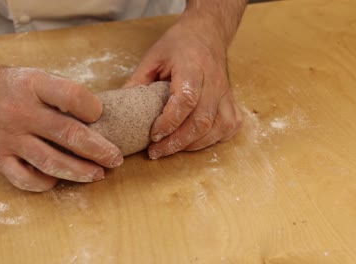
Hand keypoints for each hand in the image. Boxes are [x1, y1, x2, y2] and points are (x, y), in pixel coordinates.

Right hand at [0, 61, 122, 191]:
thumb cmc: (1, 83)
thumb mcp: (30, 76)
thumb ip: (57, 94)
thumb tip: (93, 116)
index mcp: (33, 85)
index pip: (72, 96)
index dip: (93, 108)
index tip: (101, 116)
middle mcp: (21, 112)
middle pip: (68, 134)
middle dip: (98, 150)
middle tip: (115, 158)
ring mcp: (8, 137)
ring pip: (51, 161)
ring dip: (79, 171)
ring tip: (97, 175)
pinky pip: (24, 178)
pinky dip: (44, 183)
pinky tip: (57, 181)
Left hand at [125, 18, 242, 158]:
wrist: (207, 32)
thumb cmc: (178, 45)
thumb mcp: (152, 57)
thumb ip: (138, 82)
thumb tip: (122, 111)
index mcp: (193, 66)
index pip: (186, 99)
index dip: (169, 122)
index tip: (153, 134)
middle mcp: (214, 81)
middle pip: (202, 120)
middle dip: (178, 142)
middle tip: (157, 151)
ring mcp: (226, 92)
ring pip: (218, 127)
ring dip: (194, 144)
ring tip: (172, 148)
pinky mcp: (232, 100)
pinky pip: (230, 126)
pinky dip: (214, 139)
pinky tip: (197, 141)